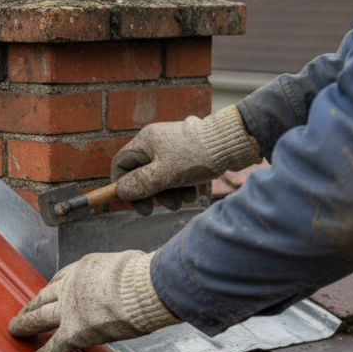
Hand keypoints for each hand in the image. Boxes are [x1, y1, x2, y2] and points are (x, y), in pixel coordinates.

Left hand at [7, 251, 179, 351]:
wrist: (140, 288)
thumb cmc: (141, 276)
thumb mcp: (126, 265)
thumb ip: (121, 274)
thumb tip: (133, 277)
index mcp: (85, 269)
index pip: (62, 278)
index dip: (54, 287)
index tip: (50, 291)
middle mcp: (71, 286)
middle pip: (45, 295)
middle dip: (33, 304)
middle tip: (24, 310)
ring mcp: (69, 308)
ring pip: (39, 316)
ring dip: (26, 323)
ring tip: (16, 330)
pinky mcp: (74, 331)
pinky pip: (55, 346)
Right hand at [112, 105, 260, 213]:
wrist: (232, 144)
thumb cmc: (196, 156)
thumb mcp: (165, 174)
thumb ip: (141, 184)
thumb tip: (120, 192)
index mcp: (146, 141)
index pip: (121, 163)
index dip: (121, 184)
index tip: (131, 202)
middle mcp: (156, 142)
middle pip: (140, 173)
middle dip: (149, 193)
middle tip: (154, 210)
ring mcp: (171, 148)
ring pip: (159, 176)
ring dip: (167, 193)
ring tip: (182, 201)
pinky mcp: (186, 155)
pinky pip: (175, 174)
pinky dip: (180, 186)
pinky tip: (192, 193)